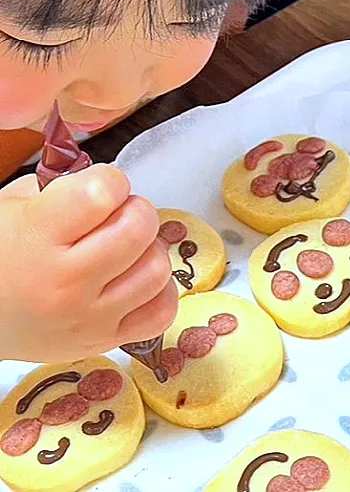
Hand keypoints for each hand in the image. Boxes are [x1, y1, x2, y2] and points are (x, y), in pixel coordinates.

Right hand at [0, 165, 177, 362]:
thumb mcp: (12, 208)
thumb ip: (64, 190)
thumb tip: (111, 185)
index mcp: (36, 238)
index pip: (102, 193)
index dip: (110, 181)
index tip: (103, 187)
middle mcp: (67, 281)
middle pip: (138, 228)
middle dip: (136, 211)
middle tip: (119, 216)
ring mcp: (90, 316)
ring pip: (157, 269)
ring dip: (150, 250)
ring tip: (127, 250)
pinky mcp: (106, 340)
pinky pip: (162, 311)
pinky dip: (159, 292)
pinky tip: (137, 280)